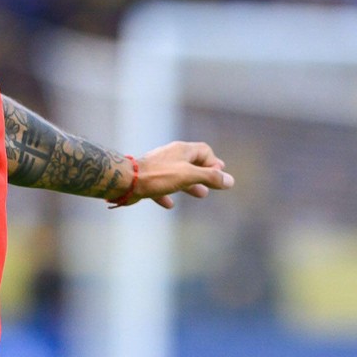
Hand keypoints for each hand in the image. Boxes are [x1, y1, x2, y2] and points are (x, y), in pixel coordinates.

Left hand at [111, 141, 234, 208]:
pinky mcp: (147, 180)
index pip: (204, 150)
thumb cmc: (158, 176)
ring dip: (190, 185)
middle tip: (213, 184)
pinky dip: (168, 195)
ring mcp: (158, 167)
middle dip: (204, 174)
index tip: (219, 175)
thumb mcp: (188, 176)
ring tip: (201, 195)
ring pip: (178, 175)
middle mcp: (170, 156)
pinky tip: (170, 205)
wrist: (126, 181)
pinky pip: (160, 187)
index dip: (214, 162)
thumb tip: (230, 181)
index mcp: (182, 150)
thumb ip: (209, 177)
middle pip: (192, 162)